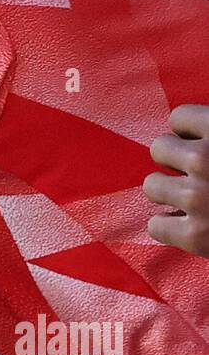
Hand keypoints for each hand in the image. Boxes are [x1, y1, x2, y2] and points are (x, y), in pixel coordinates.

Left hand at [145, 104, 208, 257]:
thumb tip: (186, 118)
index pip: (177, 118)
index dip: (189, 134)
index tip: (202, 146)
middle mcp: (207, 159)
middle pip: (158, 148)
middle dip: (174, 163)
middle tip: (199, 177)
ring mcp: (199, 198)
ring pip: (152, 185)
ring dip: (169, 194)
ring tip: (197, 202)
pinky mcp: (197, 236)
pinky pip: (155, 226)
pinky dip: (171, 229)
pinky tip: (192, 227)